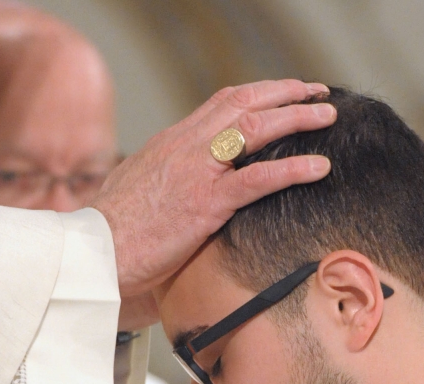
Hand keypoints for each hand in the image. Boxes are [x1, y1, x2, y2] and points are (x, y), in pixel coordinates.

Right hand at [91, 79, 334, 327]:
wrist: (94, 253)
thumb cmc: (116, 232)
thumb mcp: (141, 191)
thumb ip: (167, 179)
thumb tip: (179, 184)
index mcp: (173, 143)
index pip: (221, 103)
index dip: (258, 94)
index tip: (284, 93)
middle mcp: (186, 146)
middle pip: (243, 101)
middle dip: (285, 92)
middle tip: (318, 91)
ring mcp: (197, 171)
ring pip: (255, 128)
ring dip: (296, 117)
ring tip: (329, 114)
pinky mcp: (205, 204)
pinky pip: (257, 179)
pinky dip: (292, 169)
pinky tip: (320, 166)